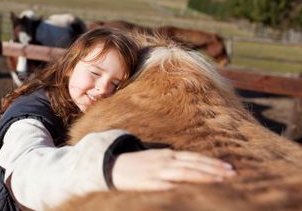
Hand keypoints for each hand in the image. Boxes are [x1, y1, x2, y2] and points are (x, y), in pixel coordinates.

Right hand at [111, 149, 235, 190]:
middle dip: (214, 170)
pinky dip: (182, 187)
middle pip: (194, 165)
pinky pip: (169, 186)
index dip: (212, 162)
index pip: (195, 158)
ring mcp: (158, 172)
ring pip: (185, 173)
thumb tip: (194, 167)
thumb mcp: (157, 158)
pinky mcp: (149, 183)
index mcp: (168, 154)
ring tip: (221, 181)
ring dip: (204, 177)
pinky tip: (194, 191)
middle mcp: (165, 161)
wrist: (113, 167)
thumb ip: (174, 162)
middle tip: (233, 174)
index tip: (229, 167)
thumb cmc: (138, 164)